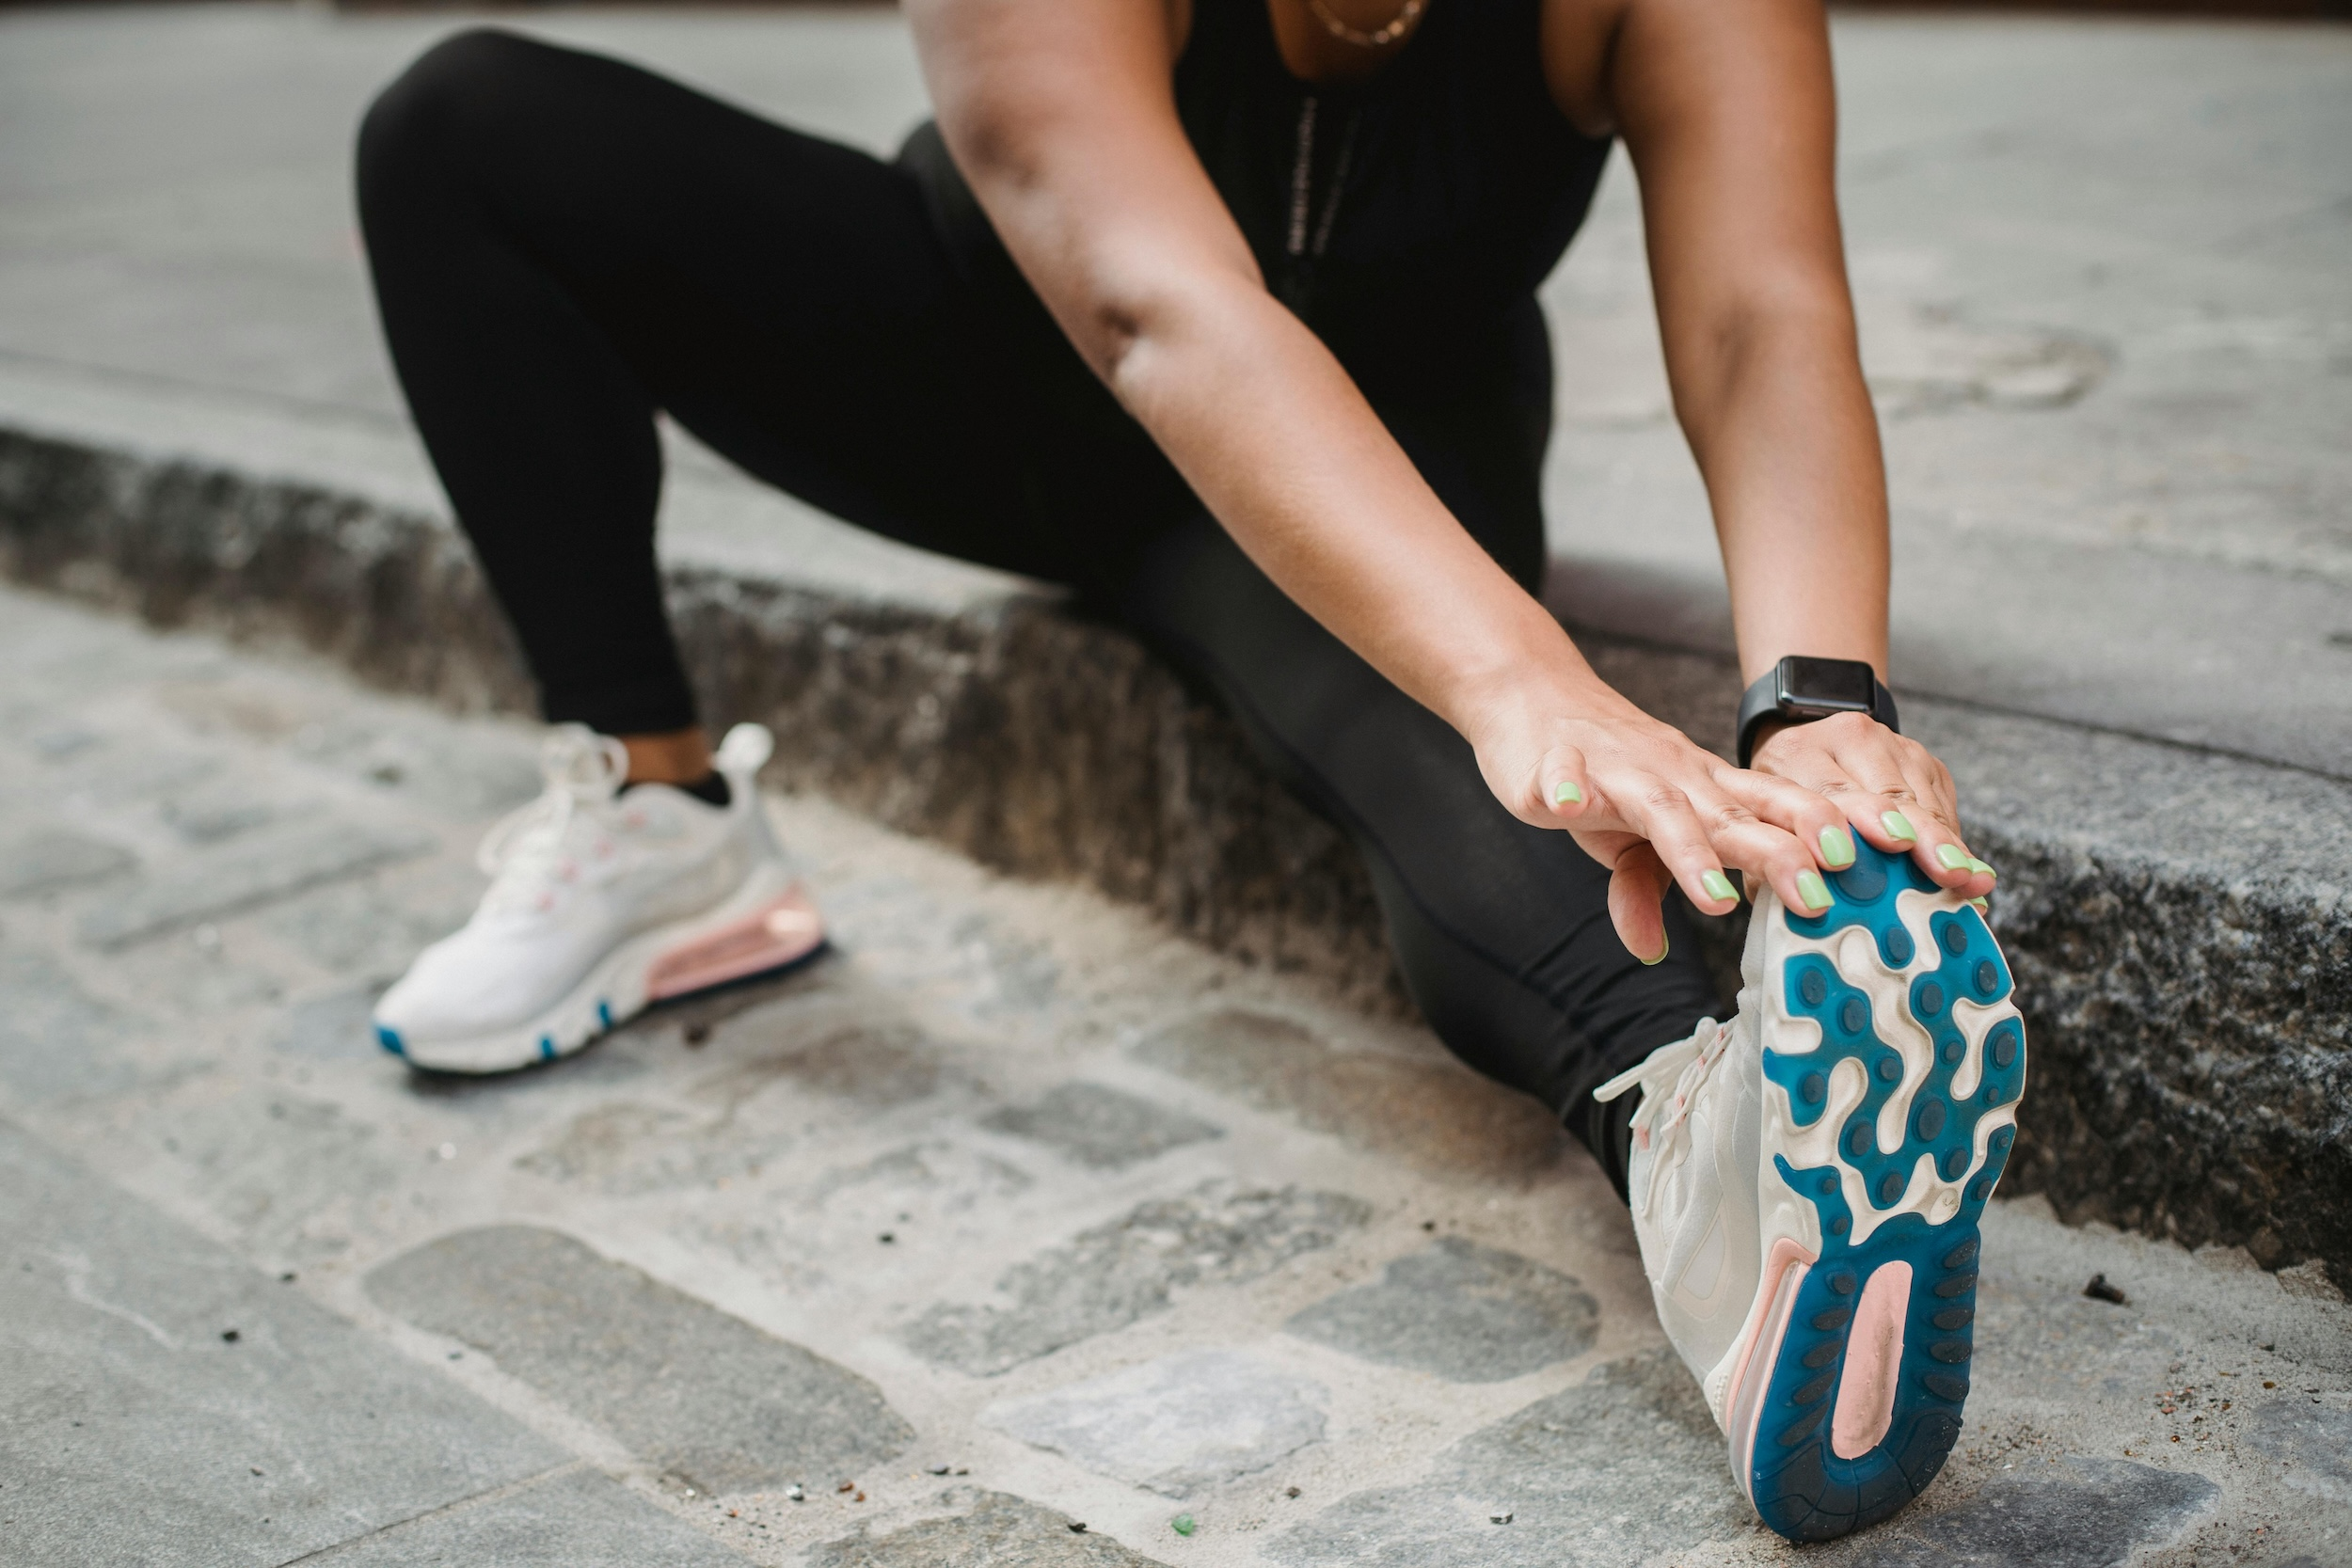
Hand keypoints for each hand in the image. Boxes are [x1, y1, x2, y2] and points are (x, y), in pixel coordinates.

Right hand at [1465, 682, 1898, 962]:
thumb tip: (1653, 950)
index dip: (1824, 830)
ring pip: (1660, 806)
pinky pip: (1564, 775)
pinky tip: (1570, 806)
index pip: (1775, 807)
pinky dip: (1568, 787)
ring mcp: (1615, 771)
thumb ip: (1649, 889)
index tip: (1879, 860)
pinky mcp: (1556, 765)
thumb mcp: (1630, 841)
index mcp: (1703, 791)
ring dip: (1690, 848)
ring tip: (1715, 895)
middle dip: (1777, 852)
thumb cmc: (1599, 771)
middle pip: (1732, 813)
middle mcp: (1671, 778)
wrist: (1533, 698)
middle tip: (1820, 896)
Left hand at [1747, 711, 1994, 899]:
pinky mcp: (1925, 762)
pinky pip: (1943, 806)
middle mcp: (1849, 741)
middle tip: (1946, 872)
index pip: (1829, 791)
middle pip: (1889, 795)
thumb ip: (1772, 859)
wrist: (1807, 745)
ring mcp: (1893, 747)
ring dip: (1947, 845)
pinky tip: (1968, 873)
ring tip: (1968, 880)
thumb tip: (1799, 905)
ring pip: (1924, 801)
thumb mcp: (1765, 820)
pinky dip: (1954, 842)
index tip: (1885, 847)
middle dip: (1921, 837)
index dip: (1859, 820)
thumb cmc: (1782, 800)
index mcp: (1797, 753)